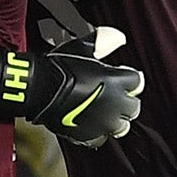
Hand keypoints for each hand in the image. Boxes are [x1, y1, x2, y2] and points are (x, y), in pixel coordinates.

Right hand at [24, 51, 144, 147]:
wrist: (39, 90)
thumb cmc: (60, 66)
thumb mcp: (84, 46)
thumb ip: (105, 40)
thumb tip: (119, 38)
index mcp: (119, 81)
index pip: (137, 81)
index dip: (128, 78)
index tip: (118, 75)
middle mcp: (116, 104)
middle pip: (133, 107)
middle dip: (125, 101)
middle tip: (113, 95)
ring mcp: (103, 123)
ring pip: (121, 126)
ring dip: (115, 119)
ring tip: (104, 112)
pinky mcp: (89, 135)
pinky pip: (100, 137)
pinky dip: (97, 131)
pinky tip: (89, 122)